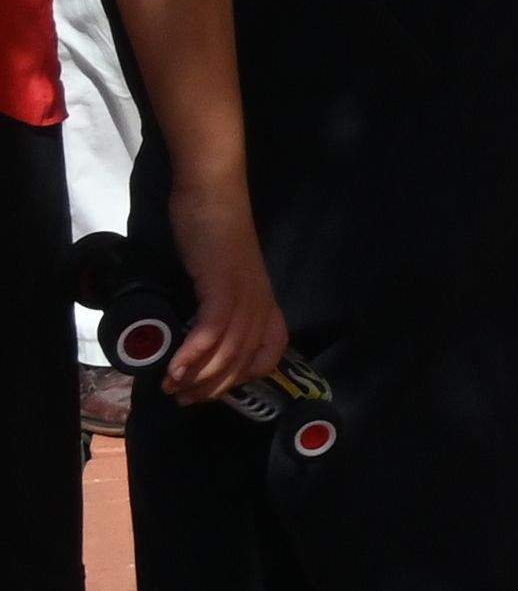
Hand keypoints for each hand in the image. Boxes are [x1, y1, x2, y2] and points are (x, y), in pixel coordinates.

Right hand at [156, 173, 282, 408]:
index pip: (271, 349)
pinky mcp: (225, 284)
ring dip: (199, 377)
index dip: (245, 376)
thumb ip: (216, 300)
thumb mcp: (219, 273)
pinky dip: (194, 355)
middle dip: (214, 386)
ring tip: (172, 388)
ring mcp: (245, 292)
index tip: (213, 388)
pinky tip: (174, 370)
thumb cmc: (211, 230)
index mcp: (263, 298)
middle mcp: (260, 299)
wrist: (211, 193)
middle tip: (183, 398)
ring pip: (231, 350)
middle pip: (246, 358)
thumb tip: (193, 330)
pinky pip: (214, 331)